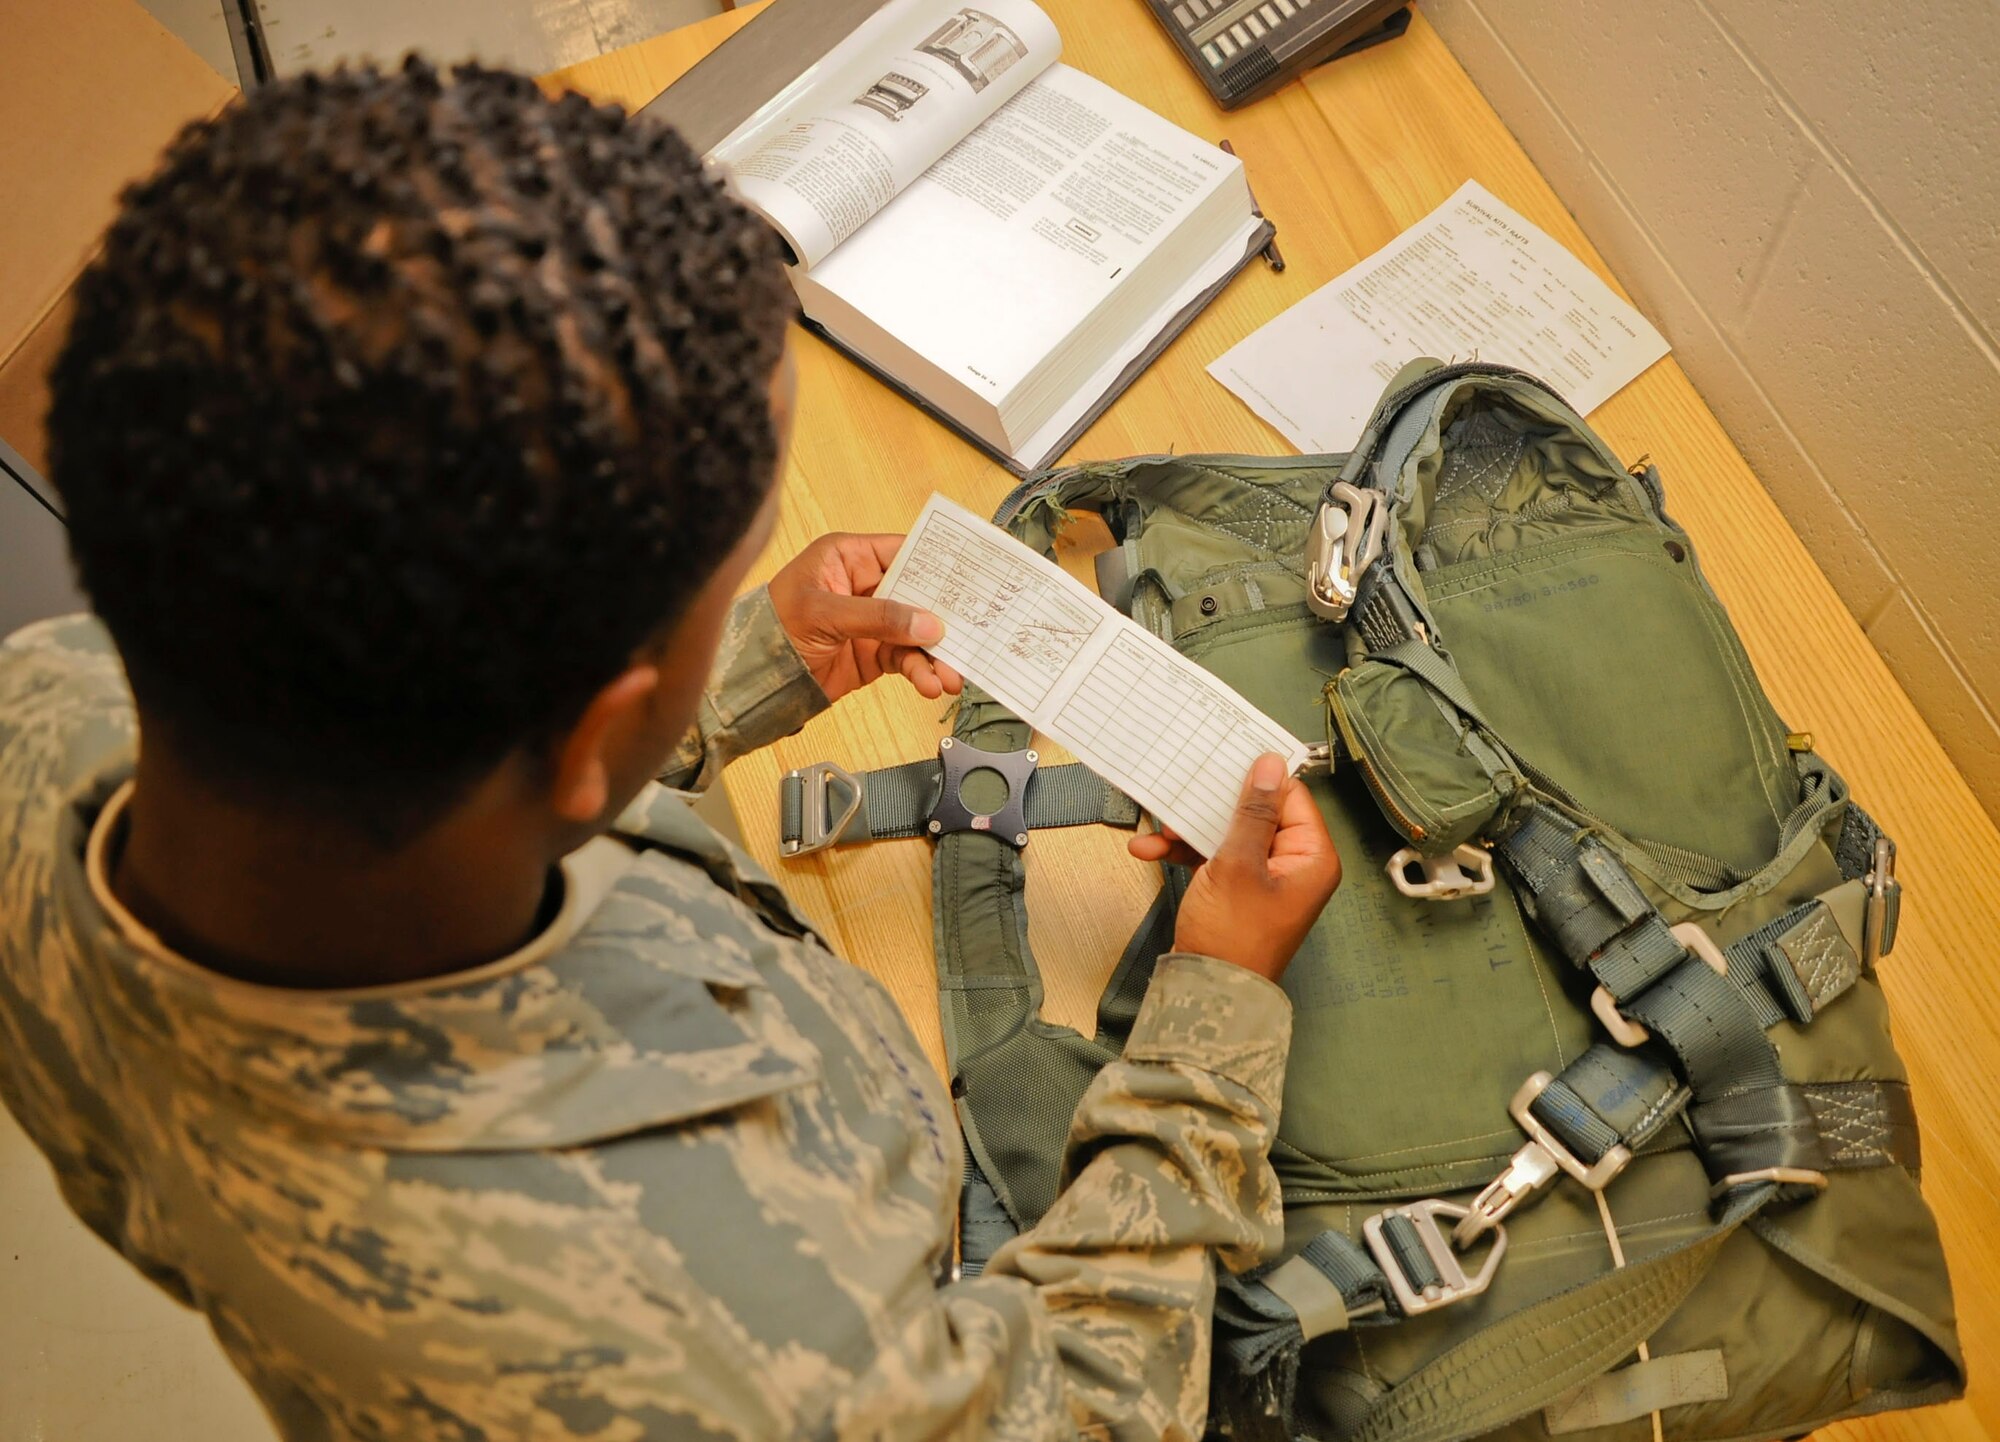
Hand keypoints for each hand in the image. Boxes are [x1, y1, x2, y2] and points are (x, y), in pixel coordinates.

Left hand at [768, 534, 963, 702]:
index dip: (938, 566)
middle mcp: (865, 586)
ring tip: (951, 675)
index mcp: (849, 558)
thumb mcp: (824, 613)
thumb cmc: (771, 627)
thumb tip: (926, 624)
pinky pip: (906, 659)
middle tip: (970, 635)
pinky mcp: (873, 653)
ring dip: (937, 654)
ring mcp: (871, 622)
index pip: (904, 553)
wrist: (752, 679)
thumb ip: (877, 616)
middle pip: (919, 596)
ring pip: (917, 633)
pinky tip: (929, 684)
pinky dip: (921, 672)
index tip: (969, 579)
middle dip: (944, 619)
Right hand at [1129, 753, 1340, 981]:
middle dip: (1213, 806)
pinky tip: (1150, 849)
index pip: (1290, 798)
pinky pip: (1214, 858)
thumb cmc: (1232, 935)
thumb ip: (1252, 812)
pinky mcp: (1236, 890)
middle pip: (1256, 813)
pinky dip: (1186, 853)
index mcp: (1311, 857)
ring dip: (1190, 830)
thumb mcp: (1239, 864)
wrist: (1207, 994)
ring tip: (1159, 829)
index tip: (1223, 756)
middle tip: (1184, 791)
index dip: (1257, 777)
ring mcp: (1263, 878)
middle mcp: (1293, 864)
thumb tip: (1269, 764)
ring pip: (1229, 834)